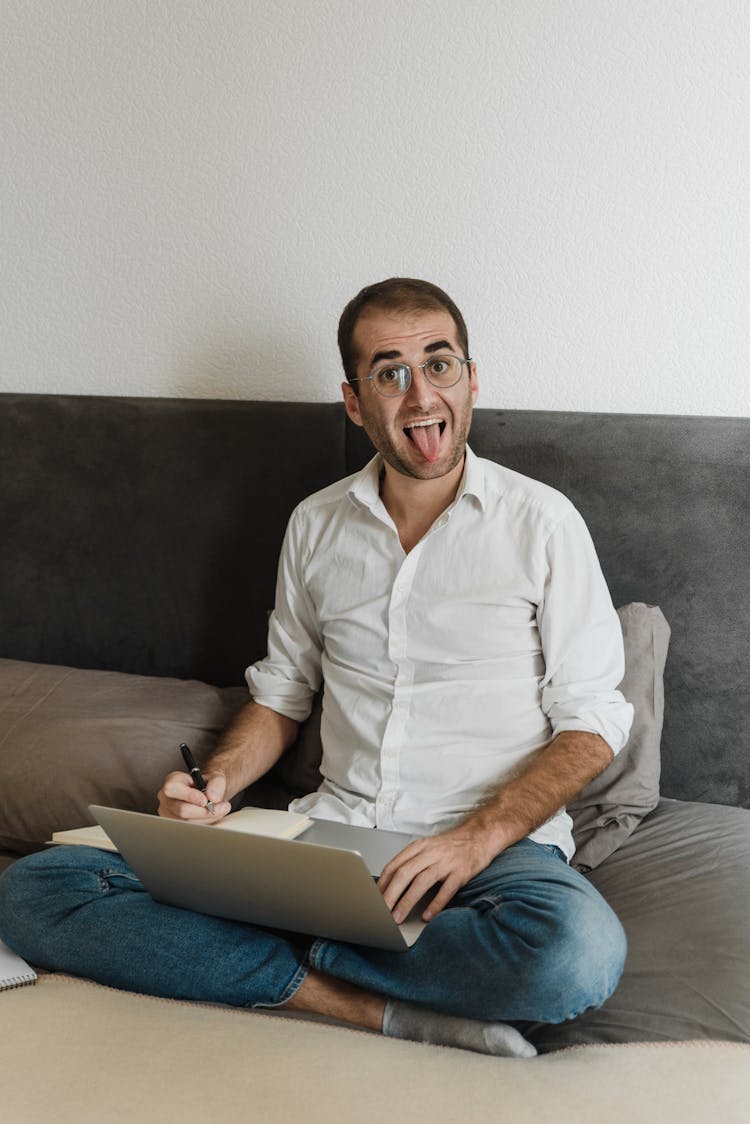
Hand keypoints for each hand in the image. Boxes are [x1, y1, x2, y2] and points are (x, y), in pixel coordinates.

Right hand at [157, 770, 231, 821]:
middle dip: (205, 811)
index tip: (205, 800)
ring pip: (187, 822)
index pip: (172, 789)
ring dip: (208, 818)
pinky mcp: (175, 825)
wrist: (208, 794)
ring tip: (221, 809)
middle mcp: (166, 798)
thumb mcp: (215, 777)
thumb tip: (213, 797)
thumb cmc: (208, 784)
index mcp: (172, 781)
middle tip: (223, 807)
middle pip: (181, 810)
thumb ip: (216, 783)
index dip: (189, 796)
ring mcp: (168, 814)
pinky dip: (205, 823)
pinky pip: (190, 828)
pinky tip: (212, 816)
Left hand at [377, 826, 494, 923]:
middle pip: (404, 874)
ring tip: (398, 917)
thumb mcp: (426, 848)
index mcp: (419, 847)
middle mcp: (431, 853)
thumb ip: (410, 862)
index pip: (394, 865)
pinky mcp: (461, 873)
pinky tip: (426, 916)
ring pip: (421, 882)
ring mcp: (446, 863)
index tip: (374, 899)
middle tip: (381, 911)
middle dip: (390, 894)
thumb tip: (389, 885)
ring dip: (407, 901)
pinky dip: (435, 905)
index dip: (382, 883)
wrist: (478, 837)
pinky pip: (445, 891)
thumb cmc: (449, 847)